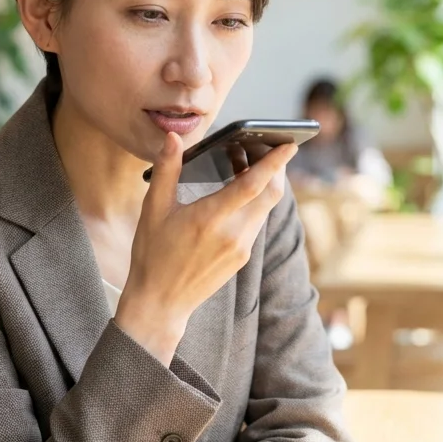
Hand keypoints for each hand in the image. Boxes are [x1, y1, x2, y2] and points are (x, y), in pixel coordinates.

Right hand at [116, 132, 296, 364]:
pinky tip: (238, 193)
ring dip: (262, 185)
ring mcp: (241, 248)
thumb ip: (167, 170)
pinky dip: (254, 203)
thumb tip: (173, 138)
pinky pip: (256, 223)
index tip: (290, 144)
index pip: (253, 185)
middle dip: (275, 168)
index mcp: (210, 219)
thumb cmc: (152, 255)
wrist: (160, 303)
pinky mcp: (242, 258)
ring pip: (265, 208)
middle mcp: (233, 235)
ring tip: (244, 162)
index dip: (274, 162)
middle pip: (271, 194)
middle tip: (265, 145)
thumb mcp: (153, 209)